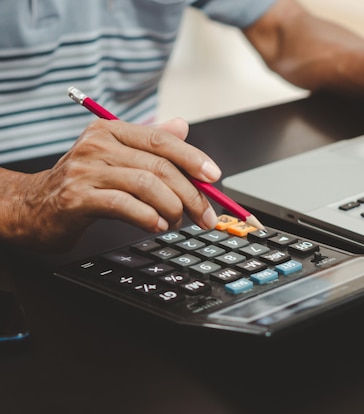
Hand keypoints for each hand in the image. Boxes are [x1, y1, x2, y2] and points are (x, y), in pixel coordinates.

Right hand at [9, 118, 220, 251]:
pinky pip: (125, 205)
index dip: (193, 158)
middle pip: (160, 166)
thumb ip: (149, 142)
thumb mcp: (116, 156)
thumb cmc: (81, 182)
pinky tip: (156, 225)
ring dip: (172, 208)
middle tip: (206, 216)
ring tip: (176, 222)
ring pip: (147, 185)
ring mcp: (86, 170)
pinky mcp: (78, 198)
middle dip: (191, 194)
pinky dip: (148, 217)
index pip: (162, 141)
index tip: (214, 177)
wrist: (32, 206)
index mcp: (112, 131)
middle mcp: (98, 145)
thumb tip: (182, 126)